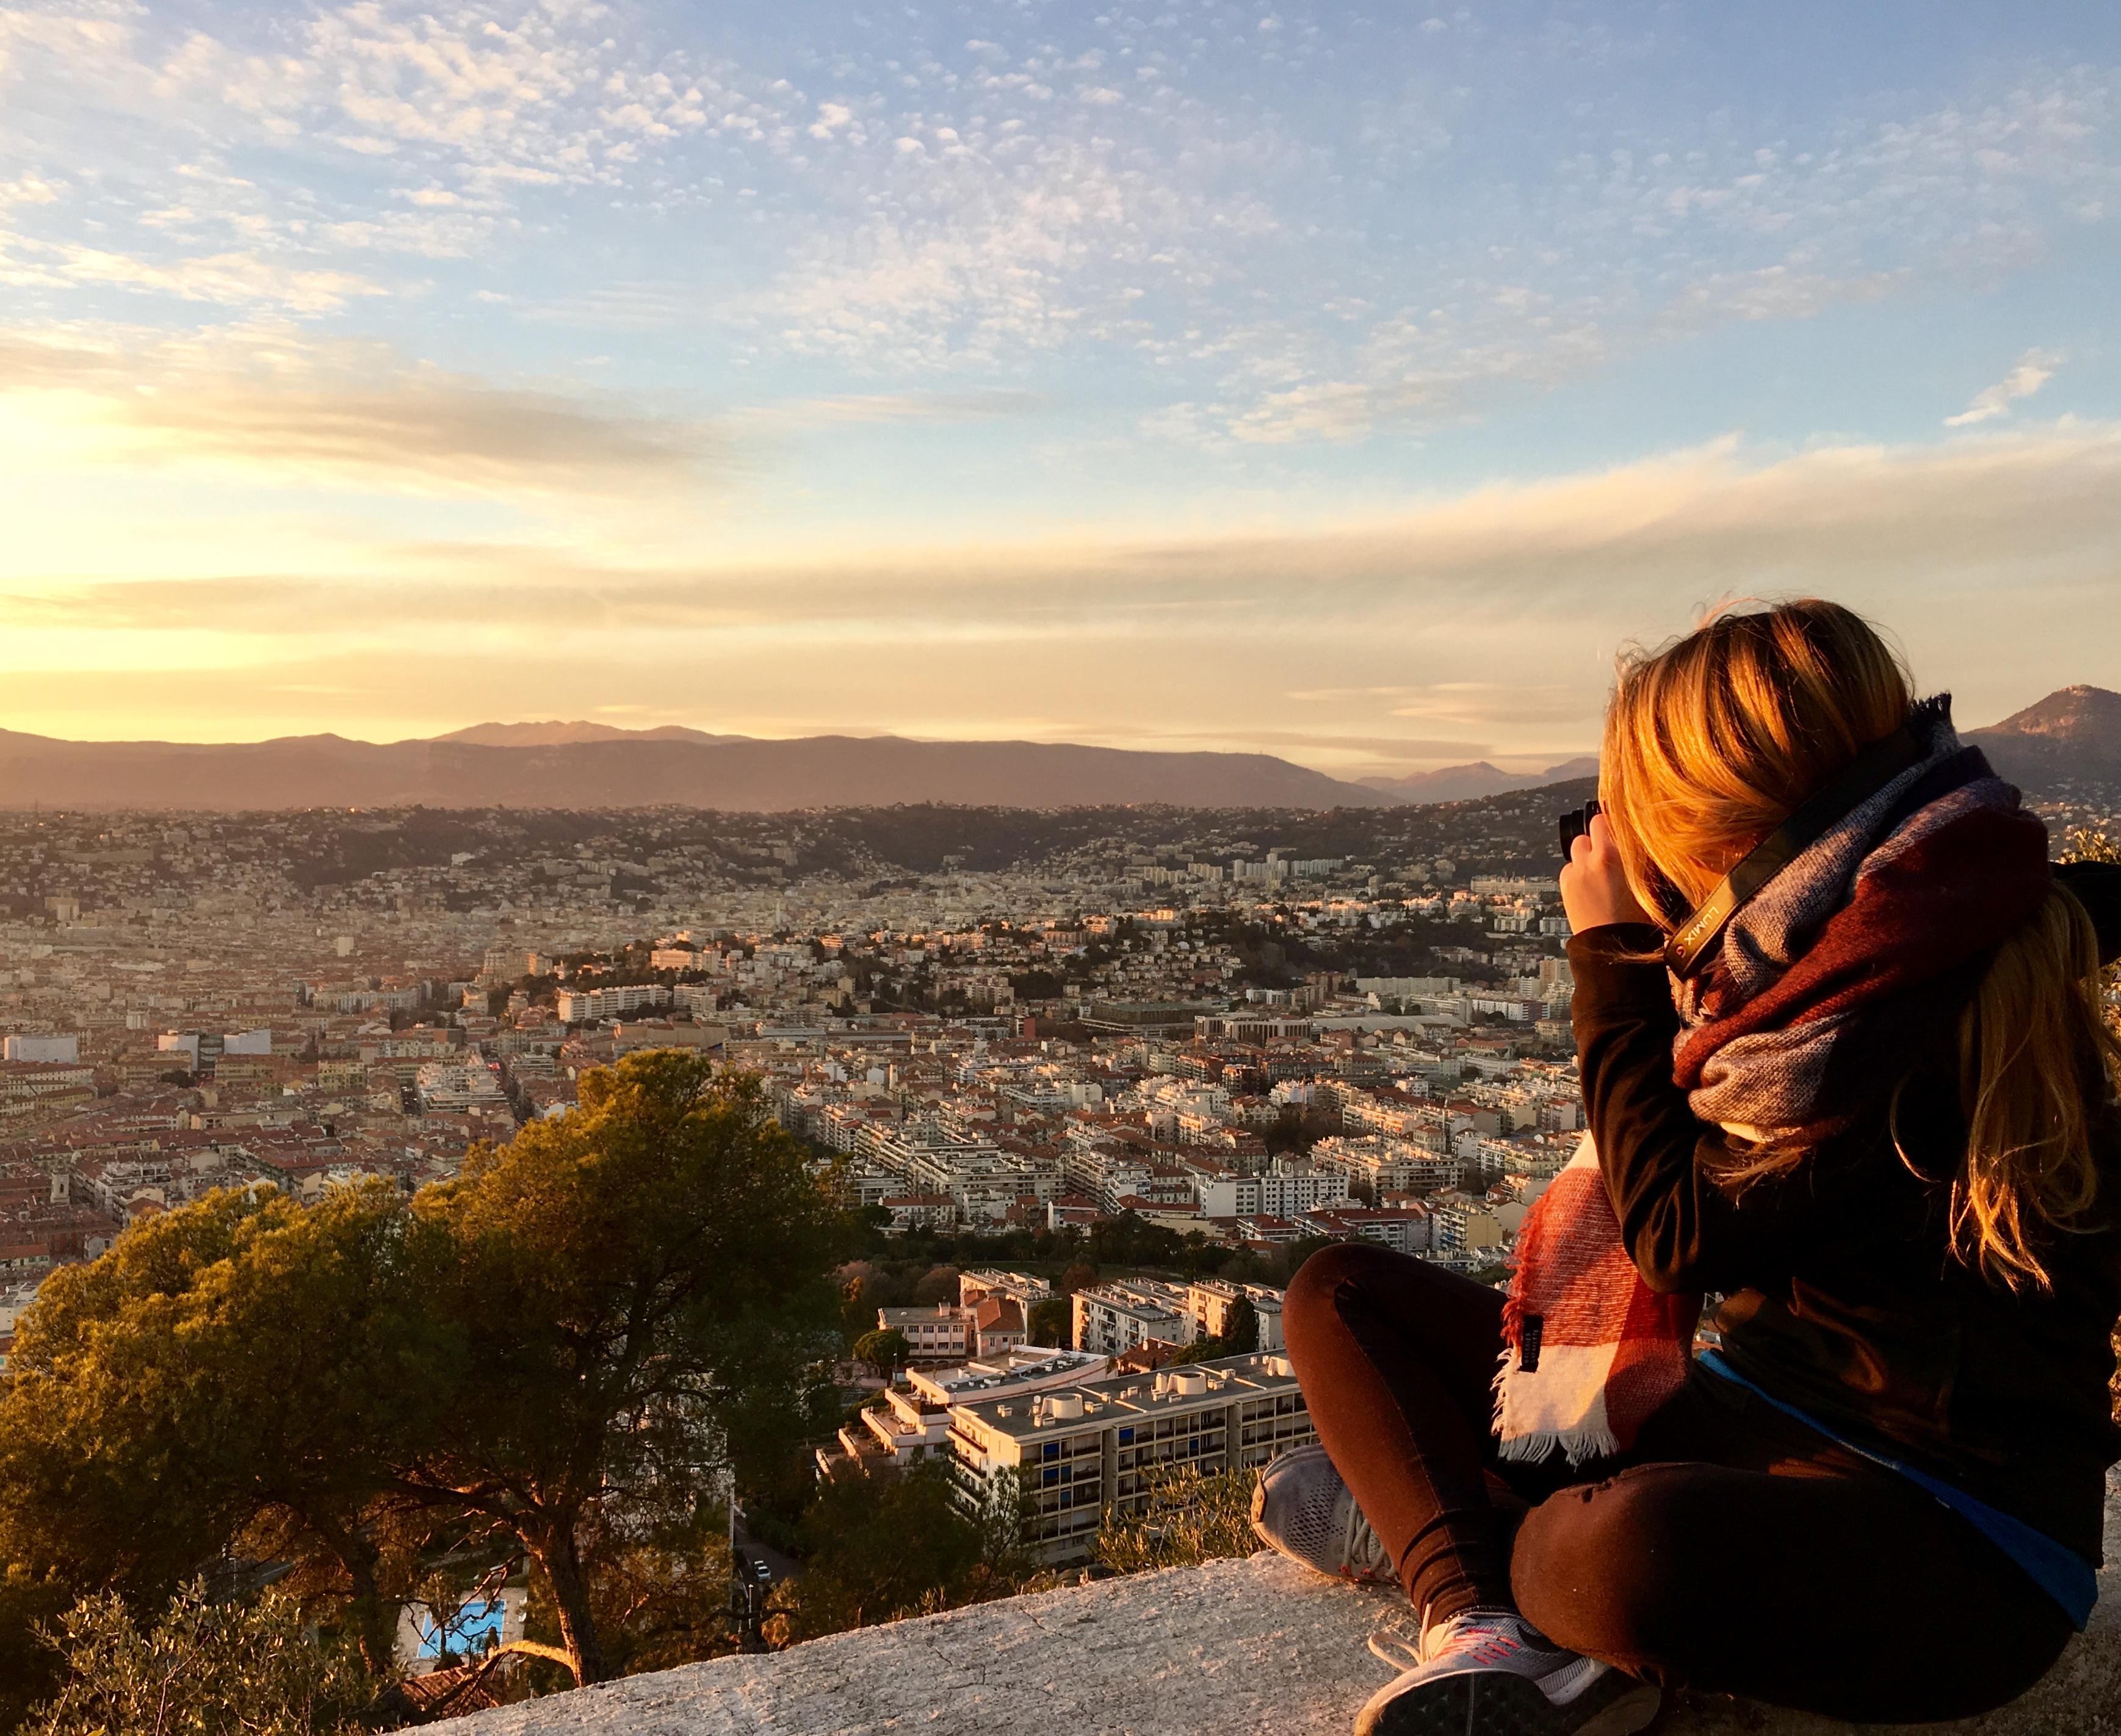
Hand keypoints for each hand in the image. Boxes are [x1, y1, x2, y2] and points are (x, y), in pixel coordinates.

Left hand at [1560, 811, 1652, 933]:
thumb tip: (1639, 841)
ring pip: (1577, 849)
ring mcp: (1576, 873)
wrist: (1613, 947)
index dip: (1612, 823)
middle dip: (1599, 837)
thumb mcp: (1648, 883)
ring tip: (1600, 870)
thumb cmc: (1638, 920)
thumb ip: (1640, 859)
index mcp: (1613, 855)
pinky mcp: (1565, 887)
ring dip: (1587, 854)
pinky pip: (1569, 869)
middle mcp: (1591, 860)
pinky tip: (1590, 885)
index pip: (1604, 820)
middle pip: (1589, 831)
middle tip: (1611, 851)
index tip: (1618, 828)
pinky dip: (1577, 872)